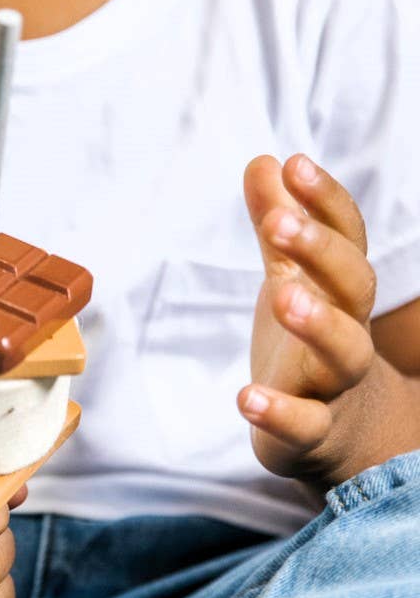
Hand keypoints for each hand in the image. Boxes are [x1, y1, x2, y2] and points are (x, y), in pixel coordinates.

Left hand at [239, 153, 378, 485]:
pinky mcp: (311, 431)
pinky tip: (244, 396)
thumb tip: (265, 161)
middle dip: (321, 252)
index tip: (295, 163)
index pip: (347, 237)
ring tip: (283, 296)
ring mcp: (333, 383)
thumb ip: (276, 227)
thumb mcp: (290, 279)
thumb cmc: (312, 343)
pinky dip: (278, 412)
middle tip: (279, 224)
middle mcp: (347, 330)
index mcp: (339, 290)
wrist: (345, 436)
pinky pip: (304, 424)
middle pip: (354, 286)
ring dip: (318, 324)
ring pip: (344, 353)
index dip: (325, 200)